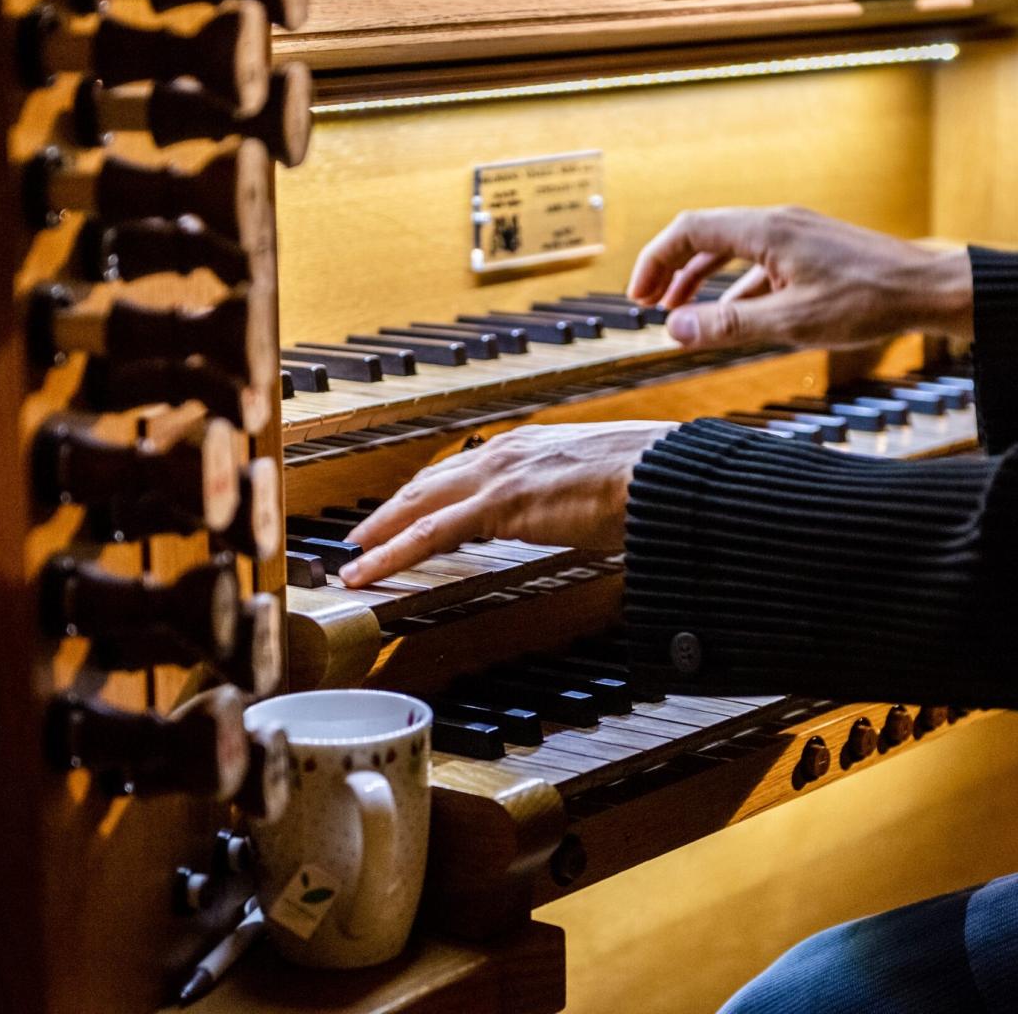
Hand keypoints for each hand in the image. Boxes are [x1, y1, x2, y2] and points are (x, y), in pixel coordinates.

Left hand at [338, 422, 676, 587]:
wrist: (665, 475)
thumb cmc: (651, 482)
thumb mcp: (602, 487)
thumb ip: (576, 501)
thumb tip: (578, 519)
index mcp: (530, 445)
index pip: (461, 471)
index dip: (426, 496)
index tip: (405, 515)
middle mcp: (506, 451)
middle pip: (428, 484)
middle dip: (389, 512)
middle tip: (359, 538)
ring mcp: (499, 475)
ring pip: (418, 506)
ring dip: (378, 534)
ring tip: (351, 560)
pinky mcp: (499, 504)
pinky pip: (430, 533)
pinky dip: (392, 553)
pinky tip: (368, 572)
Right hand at [626, 205, 973, 348]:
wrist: (927, 289)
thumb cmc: (868, 302)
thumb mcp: (791, 322)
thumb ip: (729, 326)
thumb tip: (674, 330)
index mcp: (765, 230)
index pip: (688, 230)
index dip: (655, 261)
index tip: (639, 297)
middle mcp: (776, 223)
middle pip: (704, 236)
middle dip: (671, 271)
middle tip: (650, 306)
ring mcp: (795, 234)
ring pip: (731, 250)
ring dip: (700, 281)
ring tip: (682, 316)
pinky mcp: (811, 251)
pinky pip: (758, 263)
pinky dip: (735, 287)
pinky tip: (734, 317)